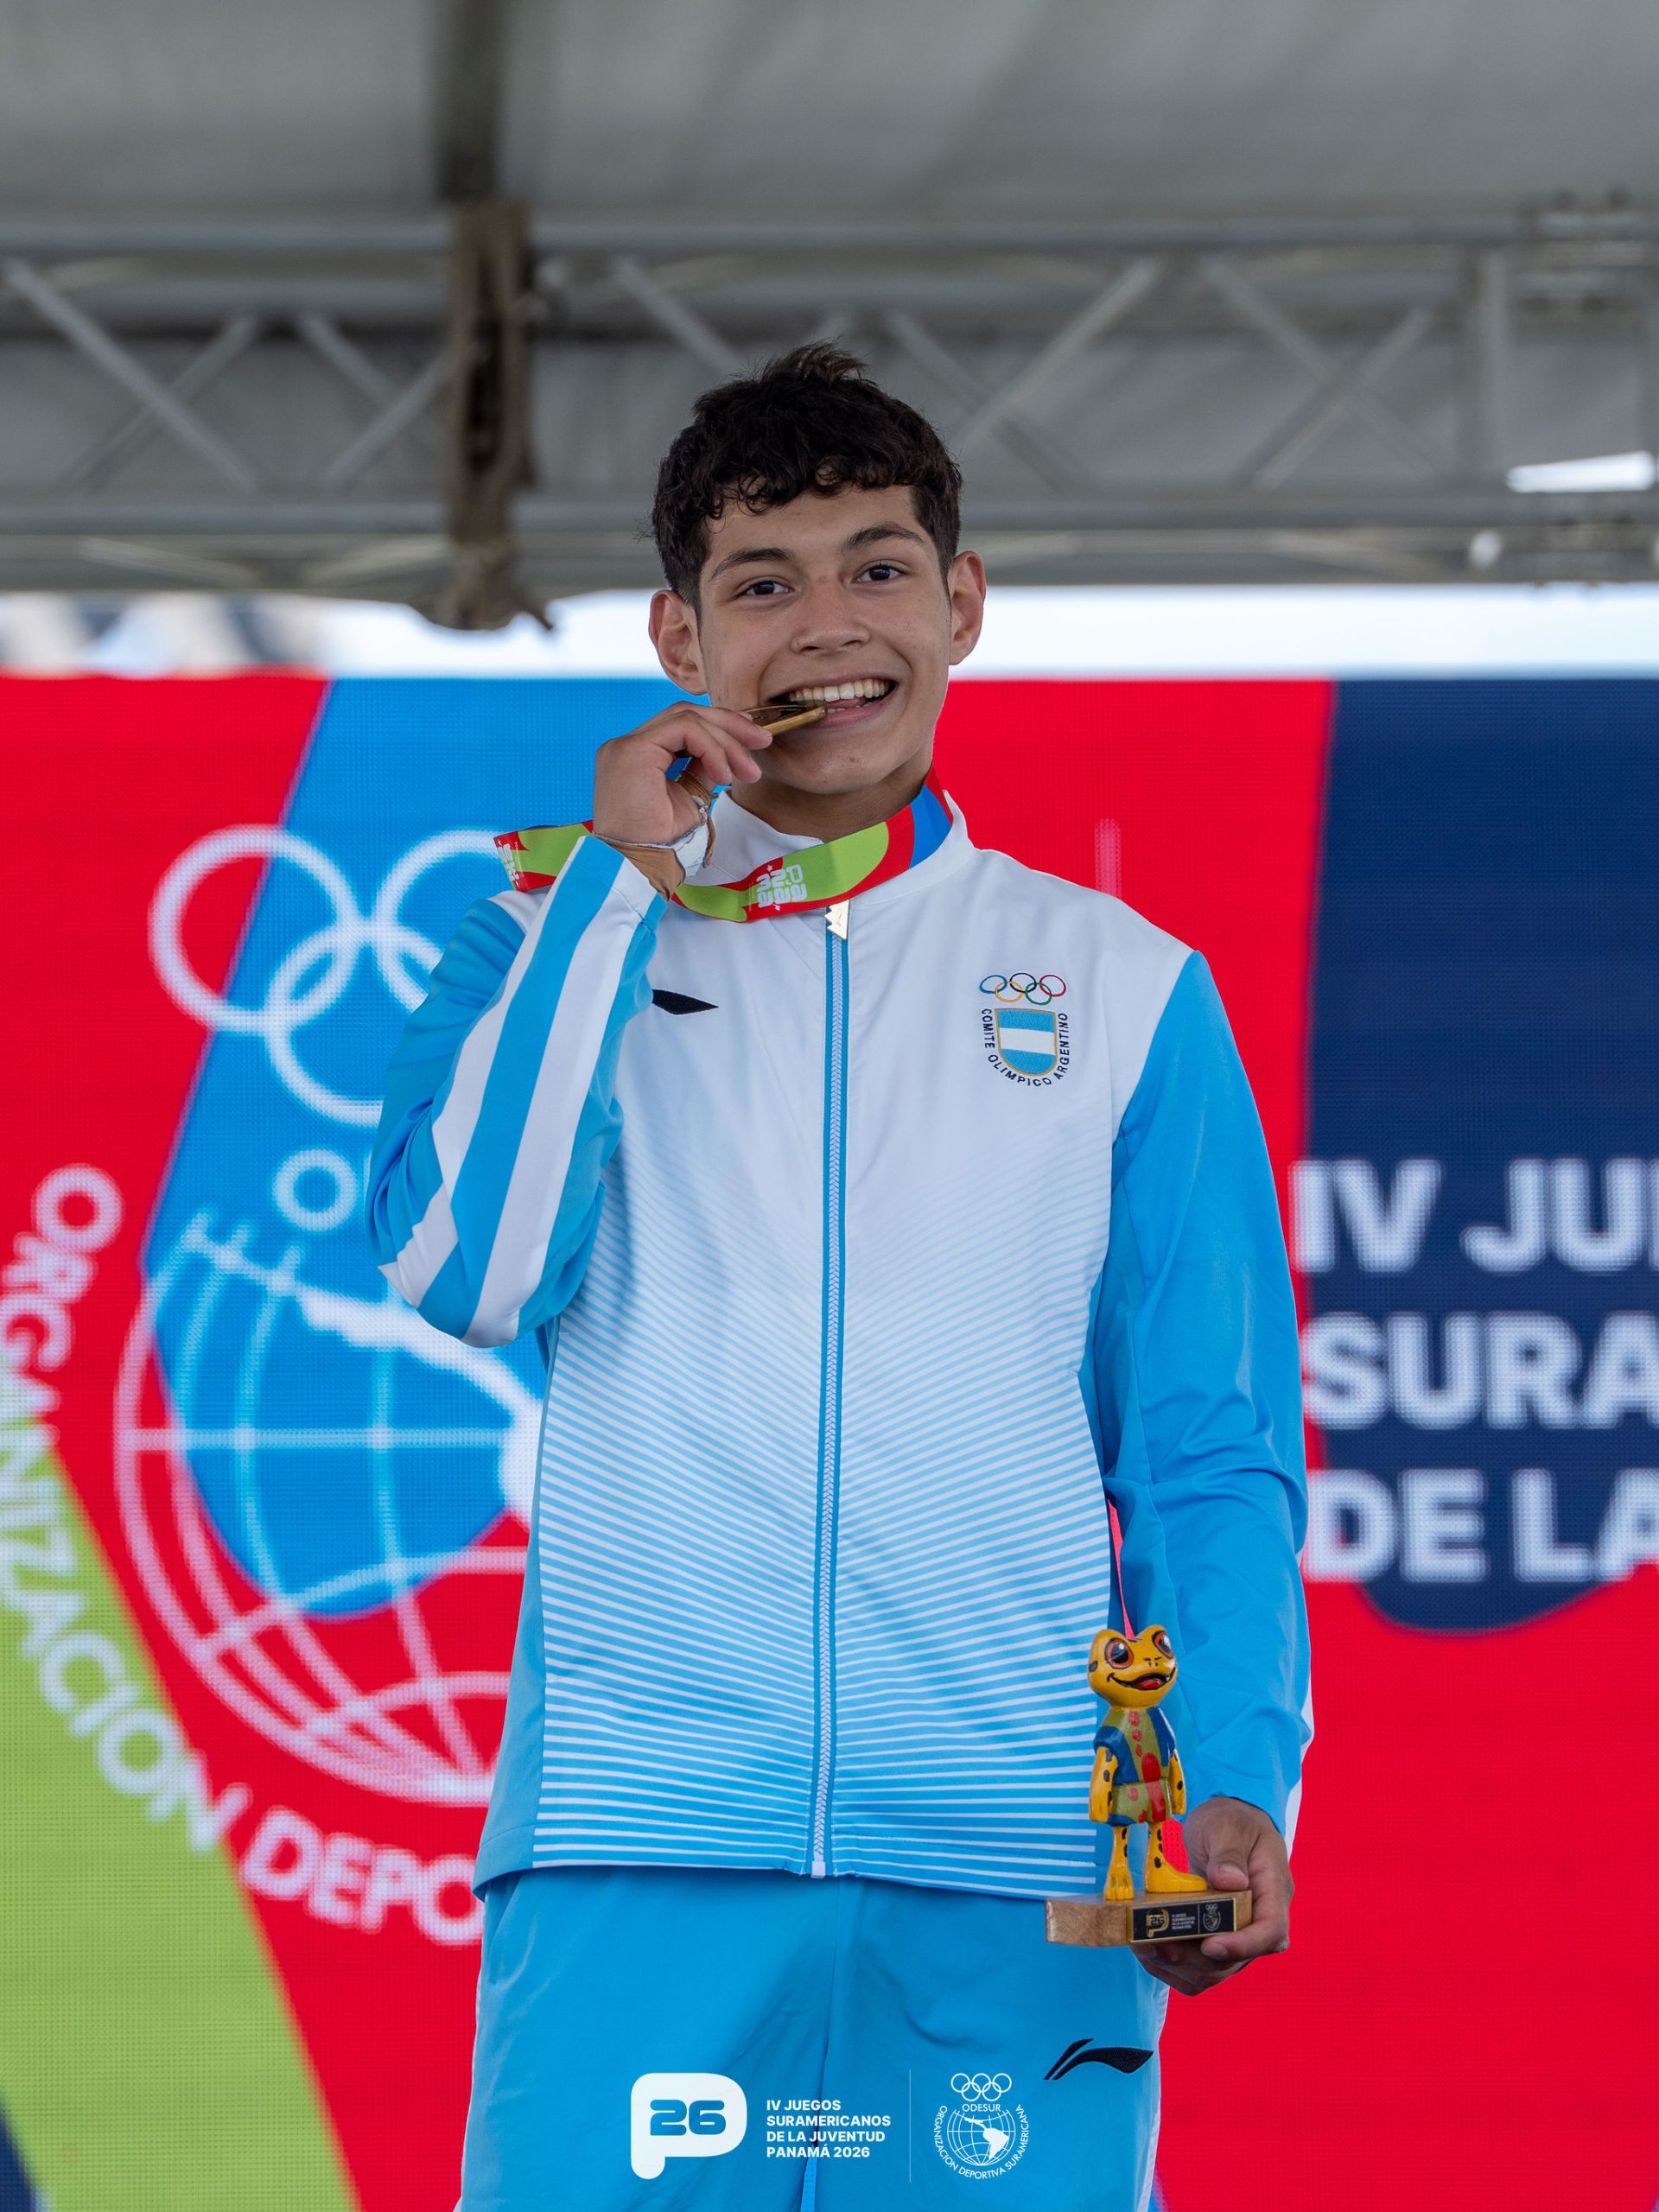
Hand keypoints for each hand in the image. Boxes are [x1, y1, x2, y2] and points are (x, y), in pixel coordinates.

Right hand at [590, 701, 771, 852]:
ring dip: (726, 741)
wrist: (639, 866)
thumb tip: (725, 753)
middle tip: (763, 741)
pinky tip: (724, 774)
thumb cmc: (661, 844)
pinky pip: (685, 729)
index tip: (752, 742)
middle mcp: (628, 745)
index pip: (681, 725)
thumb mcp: (690, 798)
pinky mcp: (633, 750)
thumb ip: (701, 770)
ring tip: (746, 770)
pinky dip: (712, 747)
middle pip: (685, 713)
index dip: (719, 727)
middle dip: (729, 725)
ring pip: (688, 718)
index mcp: (638, 756)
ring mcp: (627, 745)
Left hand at [1130, 1796, 1291, 1998]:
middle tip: (1156, 1945)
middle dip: (1195, 1959)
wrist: (1227, 1824)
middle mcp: (1260, 1921)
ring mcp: (1240, 1934)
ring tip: (1144, 1947)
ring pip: (1217, 1970)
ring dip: (1180, 1966)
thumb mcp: (1229, 1826)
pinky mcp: (1219, 1939)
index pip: (1270, 1932)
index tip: (1209, 1944)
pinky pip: (1202, 1969)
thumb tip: (1230, 1881)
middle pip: (1237, 1959)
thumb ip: (1229, 1852)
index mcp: (1273, 1892)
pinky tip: (1150, 1953)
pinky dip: (1176, 1969)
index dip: (1241, 1945)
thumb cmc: (1233, 1821)